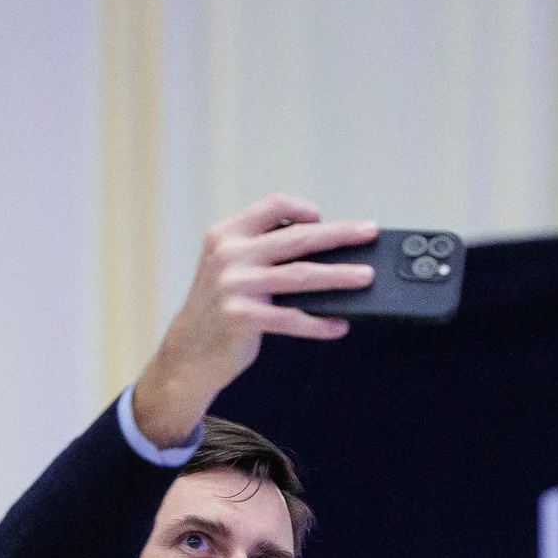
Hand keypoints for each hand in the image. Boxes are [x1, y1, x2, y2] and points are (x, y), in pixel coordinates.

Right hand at [129, 195, 378, 444]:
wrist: (188, 352)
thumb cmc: (218, 307)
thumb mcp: (228, 266)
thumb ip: (261, 250)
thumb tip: (321, 243)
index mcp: (227, 234)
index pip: (272, 206)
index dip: (302, 209)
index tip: (324, 218)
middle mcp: (229, 255)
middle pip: (297, 238)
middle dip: (340, 234)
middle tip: (369, 232)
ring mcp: (235, 286)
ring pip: (301, 276)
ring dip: (340, 276)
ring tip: (365, 276)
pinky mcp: (242, 317)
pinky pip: (292, 318)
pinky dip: (320, 323)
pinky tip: (340, 325)